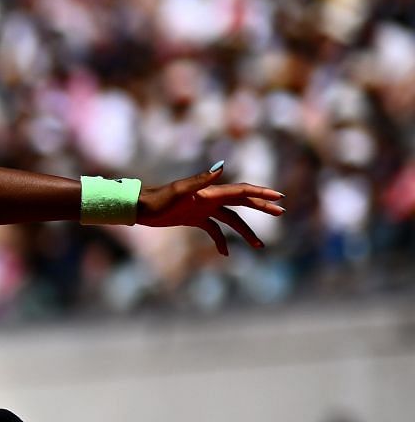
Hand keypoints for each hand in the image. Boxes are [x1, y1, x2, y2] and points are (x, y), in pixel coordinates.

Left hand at [136, 163, 285, 255]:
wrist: (141, 208)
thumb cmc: (159, 198)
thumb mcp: (180, 190)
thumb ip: (201, 179)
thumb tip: (221, 167)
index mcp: (212, 191)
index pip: (242, 191)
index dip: (261, 193)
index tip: (279, 198)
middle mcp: (211, 198)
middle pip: (243, 203)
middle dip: (262, 208)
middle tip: (280, 213)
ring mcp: (204, 209)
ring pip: (232, 220)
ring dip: (245, 232)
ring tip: (259, 246)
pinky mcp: (195, 219)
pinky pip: (213, 230)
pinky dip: (220, 241)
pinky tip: (225, 254)